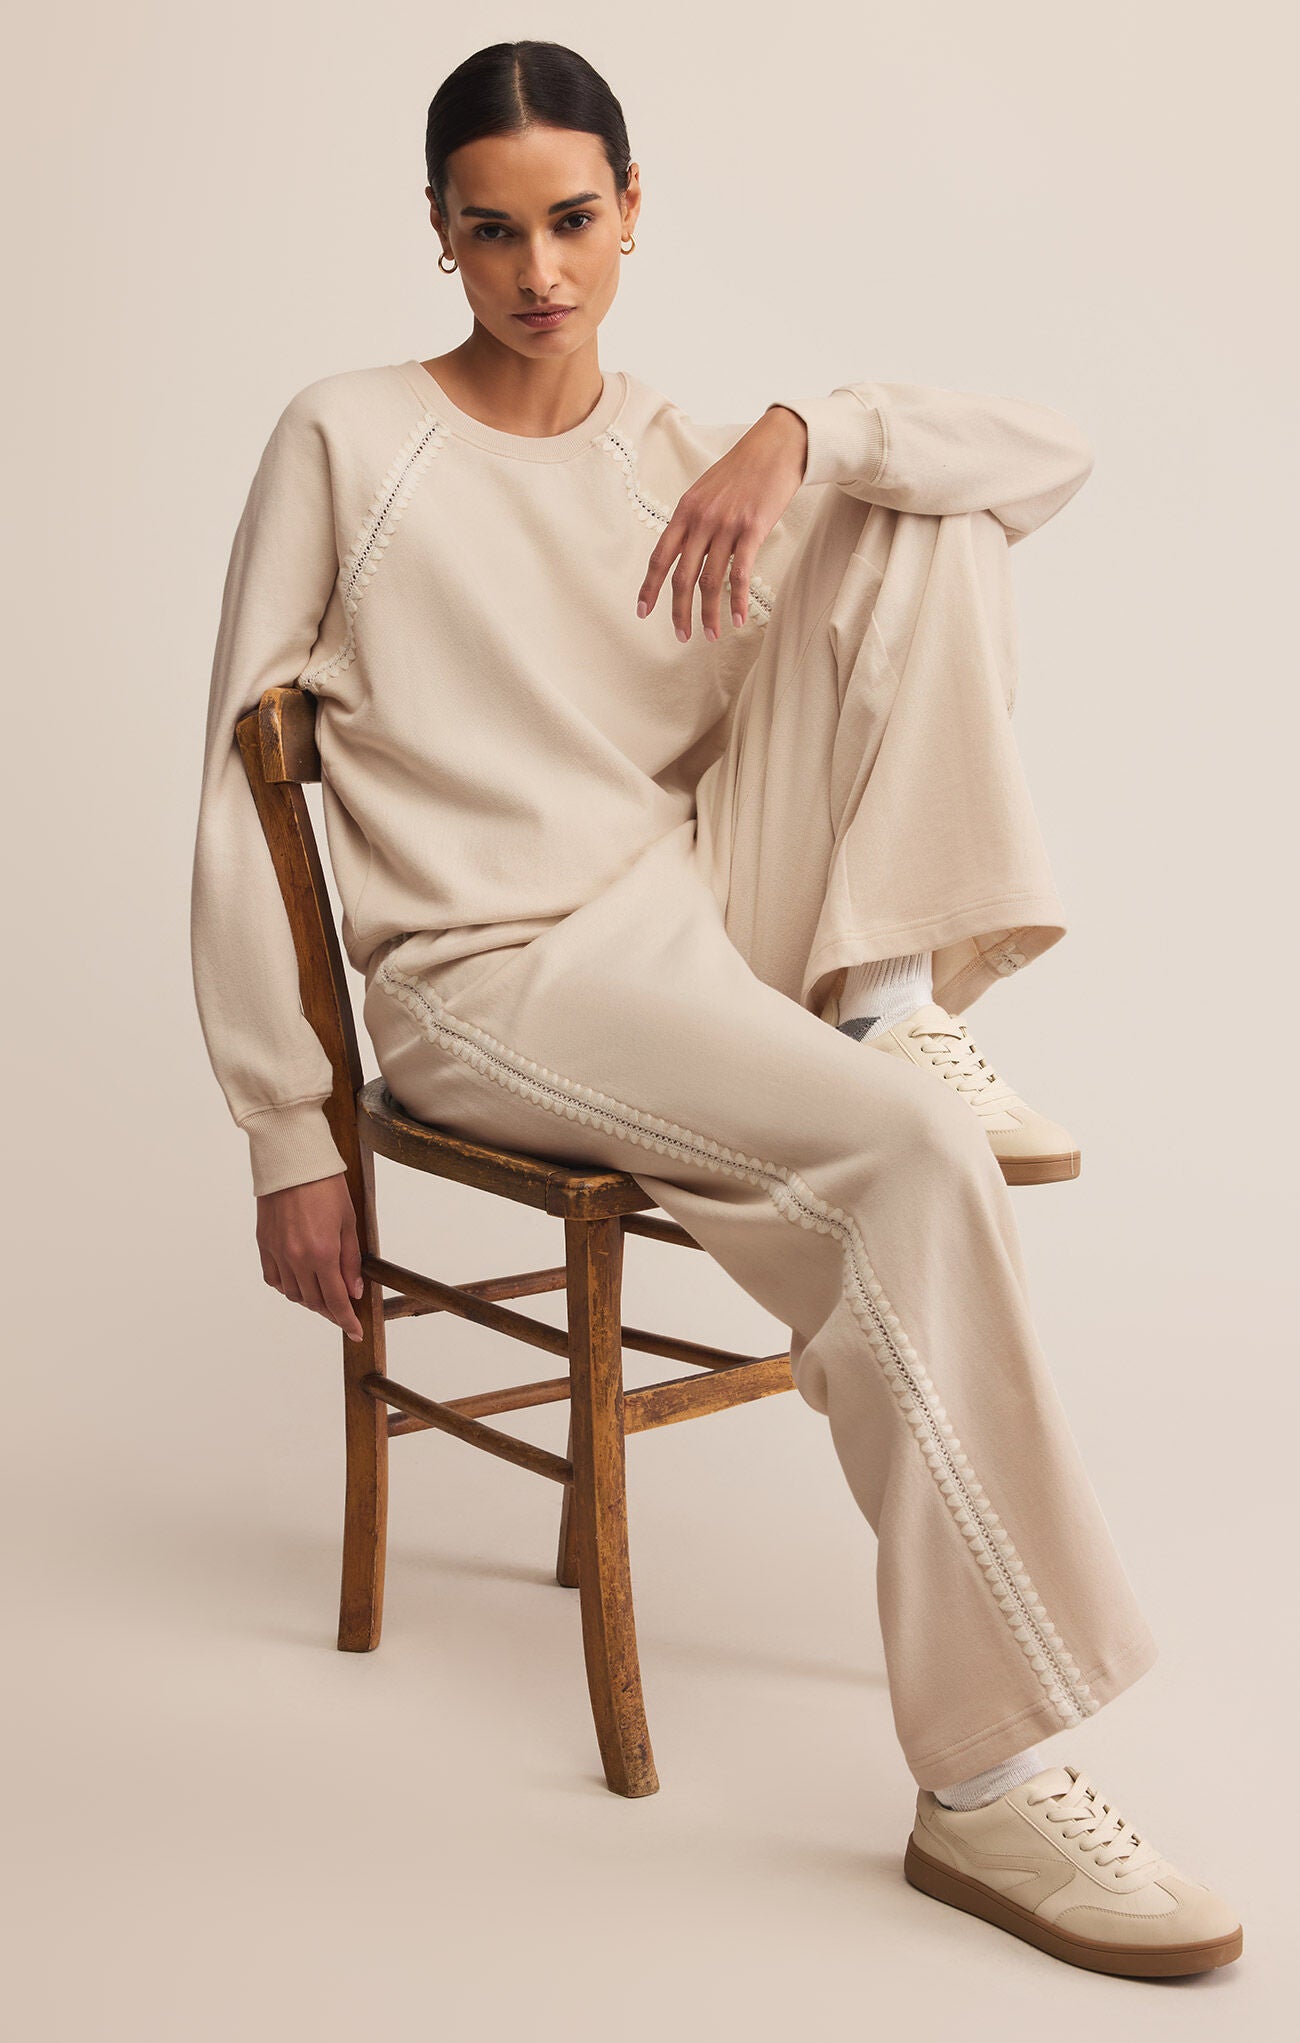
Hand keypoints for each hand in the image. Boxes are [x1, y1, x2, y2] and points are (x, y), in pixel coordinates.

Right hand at [256, 1171, 365, 1341]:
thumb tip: (353, 1292)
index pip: (336, 1301)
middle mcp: (297, 1259)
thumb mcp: (349, 1222)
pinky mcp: (264, 1245)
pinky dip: (287, 1286)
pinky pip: (274, 1279)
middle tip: (343, 1312)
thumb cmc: (326, 1186)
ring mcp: (277, 1253)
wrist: (291, 1161)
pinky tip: (299, 1281)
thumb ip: (351, 1261)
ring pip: (293, 1294)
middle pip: (314, 1302)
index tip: (356, 1332)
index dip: (346, 1321)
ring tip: (323, 1294)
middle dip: (331, 1311)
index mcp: (322, 1253)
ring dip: (310, 1299)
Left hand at [635, 405, 807, 641]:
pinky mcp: (752, 529)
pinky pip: (740, 574)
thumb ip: (695, 521)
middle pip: (682, 576)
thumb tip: (688, 551)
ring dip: (709, 613)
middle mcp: (701, 520)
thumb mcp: (707, 491)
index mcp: (685, 511)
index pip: (660, 556)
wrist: (776, 446)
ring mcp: (726, 525)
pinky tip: (737, 619)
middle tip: (681, 636)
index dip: (649, 587)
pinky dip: (737, 601)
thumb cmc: (743, 470)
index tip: (643, 611)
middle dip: (679, 611)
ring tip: (711, 635)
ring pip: (710, 580)